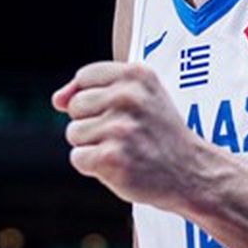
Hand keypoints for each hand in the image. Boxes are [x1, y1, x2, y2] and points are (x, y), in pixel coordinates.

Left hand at [52, 61, 207, 209]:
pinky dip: (94, 166)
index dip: (95, 98)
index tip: (120, 112)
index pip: (85, 77)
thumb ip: (96, 88)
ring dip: (93, 146)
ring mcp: (119, 128)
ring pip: (73, 133)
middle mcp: (127, 97)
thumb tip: (56, 100)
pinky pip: (78, 158)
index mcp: (136, 75)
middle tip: (126, 134)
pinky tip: (121, 165)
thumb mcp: (140, 96)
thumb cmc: (159, 134)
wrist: (191, 172)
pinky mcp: (111, 157)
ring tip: (125, 149)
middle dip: (92, 123)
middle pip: (75, 106)